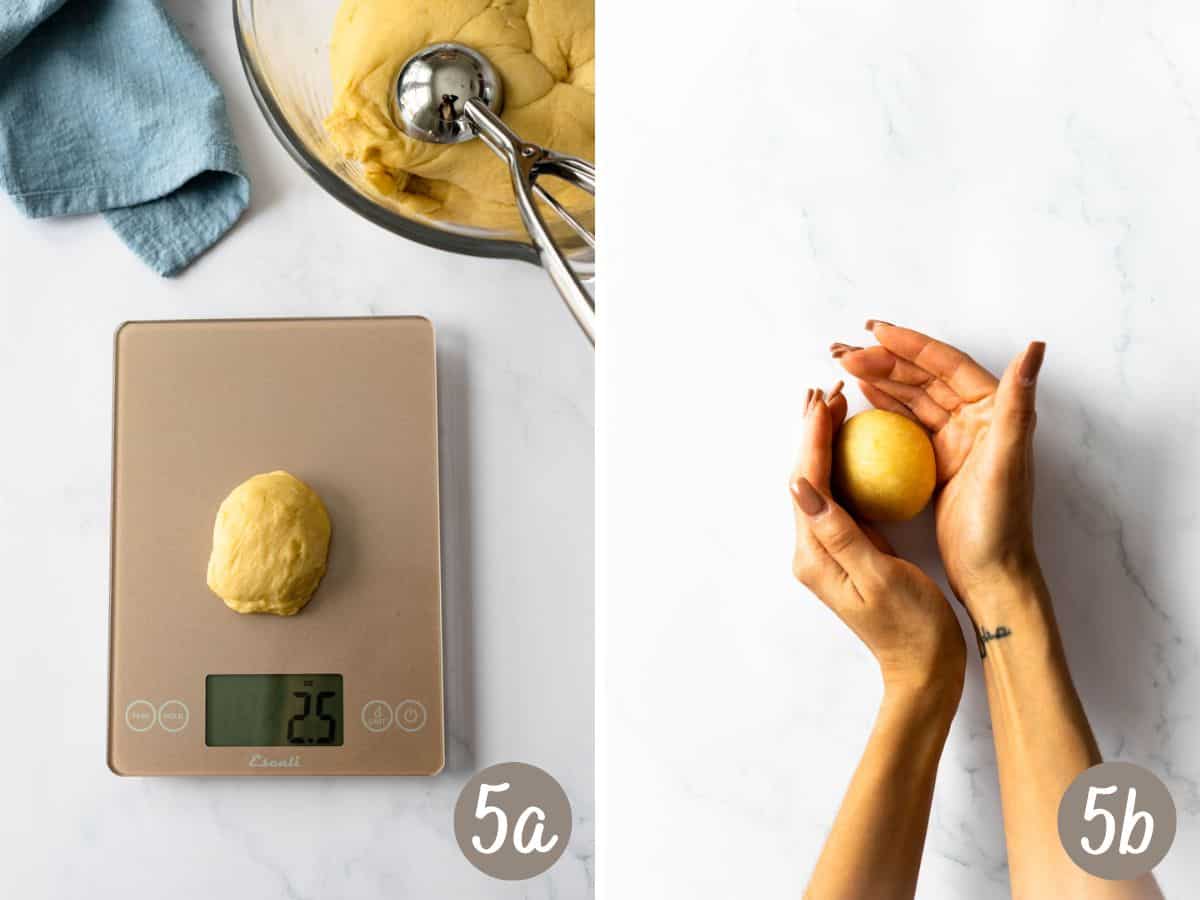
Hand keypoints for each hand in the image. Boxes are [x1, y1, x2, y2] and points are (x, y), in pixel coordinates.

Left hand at [789, 384, 964, 696]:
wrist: (923, 669)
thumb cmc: (911, 626)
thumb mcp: (878, 576)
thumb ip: (838, 531)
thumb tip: (799, 486)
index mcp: (815, 555)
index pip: (808, 482)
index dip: (813, 437)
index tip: (823, 398)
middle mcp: (811, 551)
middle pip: (806, 478)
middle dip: (813, 432)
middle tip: (826, 389)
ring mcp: (827, 552)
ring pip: (819, 484)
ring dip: (824, 444)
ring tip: (833, 405)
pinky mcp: (846, 552)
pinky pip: (838, 498)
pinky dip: (843, 466)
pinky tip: (855, 446)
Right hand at [831, 322, 1045, 613]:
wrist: (991, 576)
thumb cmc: (999, 525)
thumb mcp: (1006, 461)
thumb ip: (1016, 403)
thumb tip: (1035, 347)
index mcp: (995, 411)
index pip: (948, 365)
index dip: (911, 345)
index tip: (874, 332)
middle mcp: (978, 419)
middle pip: (926, 376)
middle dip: (886, 359)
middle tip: (845, 354)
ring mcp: (958, 440)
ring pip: (915, 396)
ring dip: (882, 378)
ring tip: (847, 367)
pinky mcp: (941, 461)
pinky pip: (909, 424)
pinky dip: (886, 406)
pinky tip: (865, 398)